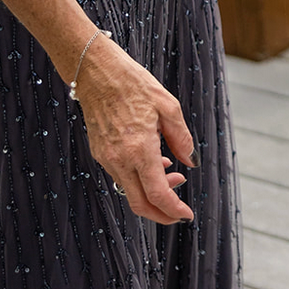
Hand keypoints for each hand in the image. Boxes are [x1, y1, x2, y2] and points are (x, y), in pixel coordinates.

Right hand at [73, 34, 196, 223]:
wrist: (97, 73)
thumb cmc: (134, 84)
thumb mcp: (168, 106)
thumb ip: (181, 138)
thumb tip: (191, 162)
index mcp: (139, 149)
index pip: (157, 194)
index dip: (174, 210)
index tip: (187, 215)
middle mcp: (119, 160)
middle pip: (140, 204)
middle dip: (162, 213)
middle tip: (180, 209)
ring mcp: (106, 158)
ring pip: (130, 191)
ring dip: (152, 192)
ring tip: (173, 174)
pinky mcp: (99, 153)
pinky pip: (121, 176)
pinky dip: (139, 179)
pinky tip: (154, 163)